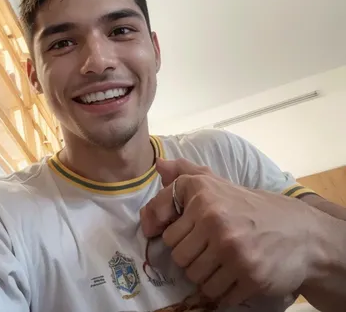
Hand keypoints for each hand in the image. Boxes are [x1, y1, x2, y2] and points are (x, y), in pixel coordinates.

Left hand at [140, 158, 318, 306]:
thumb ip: (186, 172)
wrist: (301, 233)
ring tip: (223, 262)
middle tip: (211, 249)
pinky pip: (218, 295)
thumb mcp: (217, 182)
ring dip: (207, 276)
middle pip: (178, 257)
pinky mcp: (248, 275)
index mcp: (201, 193)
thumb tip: (158, 165)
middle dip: (192, 258)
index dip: (174, 236)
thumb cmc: (251, 207)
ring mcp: (232, 248)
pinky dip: (225, 291)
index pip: (165, 231)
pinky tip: (237, 275)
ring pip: (195, 278)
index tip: (186, 237)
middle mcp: (214, 217)